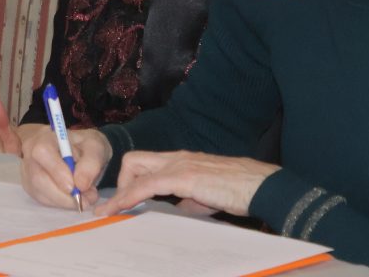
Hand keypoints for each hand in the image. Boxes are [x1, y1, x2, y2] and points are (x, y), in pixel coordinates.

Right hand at [21, 125, 110, 209]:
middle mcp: (30, 153)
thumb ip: (91, 163)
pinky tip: (73, 197)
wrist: (75, 150)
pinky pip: (42, 199)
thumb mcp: (95, 147)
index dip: (57, 171)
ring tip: (85, 197)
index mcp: (45, 137)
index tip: (75, 186)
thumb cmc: (83, 146)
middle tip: (87, 199)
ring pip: (40, 192)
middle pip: (38, 178)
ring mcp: (27, 170)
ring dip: (65, 201)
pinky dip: (61, 203)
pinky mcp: (30, 185)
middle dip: (64, 195)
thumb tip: (80, 185)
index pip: (43, 153)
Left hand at [96, 151, 276, 217]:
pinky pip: (147, 184)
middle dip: (119, 182)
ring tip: (109, 210)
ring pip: (134, 168)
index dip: (129, 181)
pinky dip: (130, 195)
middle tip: (118, 206)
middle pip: (133, 160)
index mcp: (180, 161)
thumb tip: (174, 210)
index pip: (144, 163)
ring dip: (119, 192)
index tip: (120, 201)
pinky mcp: (183, 176)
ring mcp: (178, 165)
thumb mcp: (205, 196)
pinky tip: (122, 207)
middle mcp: (175, 158)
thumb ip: (186, 200)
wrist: (259, 186)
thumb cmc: (237, 191)